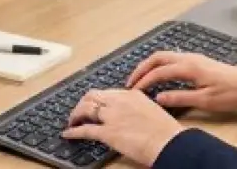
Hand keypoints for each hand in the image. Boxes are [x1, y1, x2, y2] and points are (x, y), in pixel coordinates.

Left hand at [63, 89, 183, 166]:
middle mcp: (119, 101)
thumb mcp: (152, 111)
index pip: (107, 93)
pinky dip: (73, 132)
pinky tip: (68, 133)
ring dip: (75, 115)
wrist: (169, 142)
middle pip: (92, 96)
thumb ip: (138, 108)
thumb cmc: (166, 131)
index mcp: (132, 94)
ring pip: (85, 109)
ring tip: (72, 121)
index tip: (95, 105)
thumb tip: (131, 115)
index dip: (97, 99)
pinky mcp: (108, 133)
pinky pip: (85, 130)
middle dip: (83, 103)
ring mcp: (112, 116)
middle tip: (79, 112)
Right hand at [128, 51, 236, 111]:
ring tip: (141, 78)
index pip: (159, 71)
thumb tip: (158, 97)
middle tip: (131, 81)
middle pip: (158, 57)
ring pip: (165, 56)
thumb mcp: (204, 101)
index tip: (133, 91)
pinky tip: (159, 75)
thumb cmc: (230, 93)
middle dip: (142, 68)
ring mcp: (194, 57)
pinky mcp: (198, 60)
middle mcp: (189, 58)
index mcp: (189, 67)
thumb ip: (180, 98)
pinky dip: (160, 65)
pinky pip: (173, 58)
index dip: (144, 80)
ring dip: (151, 65)